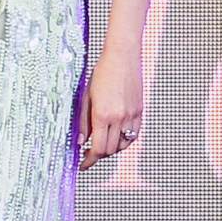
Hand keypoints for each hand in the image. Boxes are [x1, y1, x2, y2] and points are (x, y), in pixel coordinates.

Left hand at [77, 46, 144, 171]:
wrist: (122, 56)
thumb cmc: (102, 72)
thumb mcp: (86, 97)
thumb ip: (84, 122)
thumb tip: (81, 142)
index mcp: (103, 114)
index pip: (98, 149)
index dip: (89, 161)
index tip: (82, 164)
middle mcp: (119, 117)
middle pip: (110, 150)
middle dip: (98, 155)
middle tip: (89, 153)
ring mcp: (132, 115)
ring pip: (123, 145)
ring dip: (112, 148)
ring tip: (102, 142)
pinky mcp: (140, 110)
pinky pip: (134, 134)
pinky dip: (125, 140)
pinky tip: (116, 135)